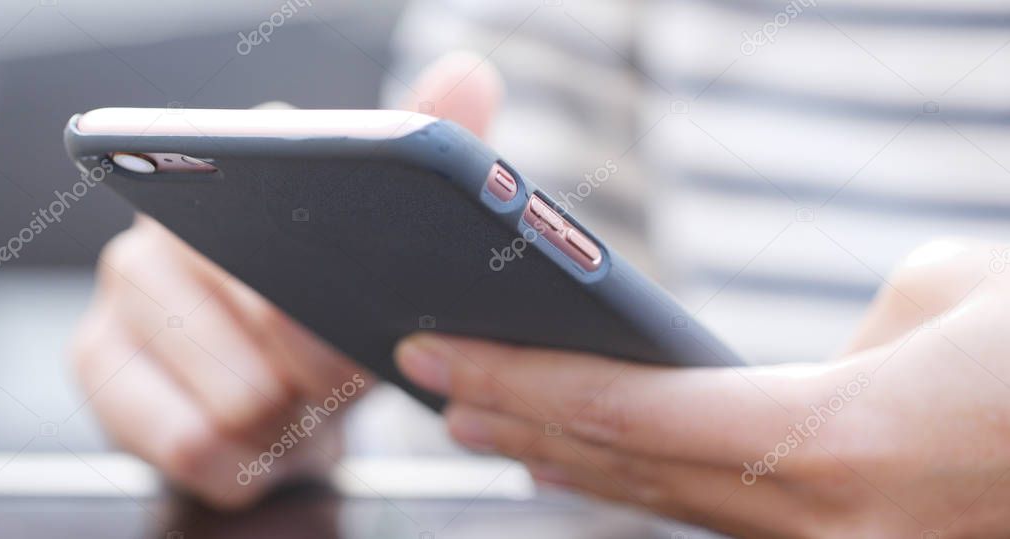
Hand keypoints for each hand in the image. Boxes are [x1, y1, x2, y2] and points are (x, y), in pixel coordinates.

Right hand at [70, 51, 502, 507]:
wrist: (277, 399)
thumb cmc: (331, 316)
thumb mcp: (390, 242)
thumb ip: (429, 147)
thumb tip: (467, 76)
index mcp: (245, 173)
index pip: (300, 233)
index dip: (340, 314)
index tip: (357, 343)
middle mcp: (172, 218)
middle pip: (273, 319)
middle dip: (323, 373)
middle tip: (328, 378)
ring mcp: (126, 287)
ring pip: (238, 395)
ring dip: (285, 421)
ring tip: (288, 401)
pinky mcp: (96, 360)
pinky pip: (191, 442)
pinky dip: (243, 462)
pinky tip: (252, 438)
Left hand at [396, 237, 1009, 536]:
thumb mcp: (954, 303)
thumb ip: (845, 338)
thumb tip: (801, 368)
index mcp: (832, 442)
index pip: (619, 410)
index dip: (513, 382)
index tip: (434, 357)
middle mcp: (820, 521)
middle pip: (622, 469)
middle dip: (514, 424)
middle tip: (432, 389)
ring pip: (667, 508)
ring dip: (567, 465)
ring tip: (492, 431)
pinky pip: (723, 523)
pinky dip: (646, 493)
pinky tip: (606, 478)